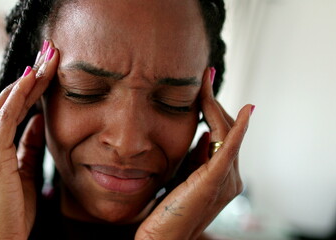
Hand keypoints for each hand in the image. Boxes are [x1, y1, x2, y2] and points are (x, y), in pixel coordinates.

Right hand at [0, 43, 58, 239]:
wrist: (0, 237)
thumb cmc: (11, 209)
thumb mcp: (22, 168)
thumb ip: (28, 142)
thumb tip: (40, 118)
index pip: (7, 106)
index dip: (28, 87)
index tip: (47, 69)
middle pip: (8, 98)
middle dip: (33, 75)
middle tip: (52, 53)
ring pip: (9, 101)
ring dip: (33, 78)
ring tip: (51, 58)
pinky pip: (8, 115)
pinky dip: (22, 94)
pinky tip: (35, 76)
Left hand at [136, 68, 253, 239]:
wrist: (162, 239)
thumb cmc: (168, 210)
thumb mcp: (185, 176)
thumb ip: (196, 157)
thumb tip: (202, 133)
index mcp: (222, 174)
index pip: (222, 134)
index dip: (213, 108)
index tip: (204, 85)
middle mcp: (231, 177)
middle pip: (226, 129)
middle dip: (214, 101)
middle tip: (205, 76)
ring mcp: (226, 180)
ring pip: (225, 133)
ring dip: (215, 105)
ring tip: (205, 82)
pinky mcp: (215, 181)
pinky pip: (230, 149)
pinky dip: (239, 129)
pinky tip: (246, 110)